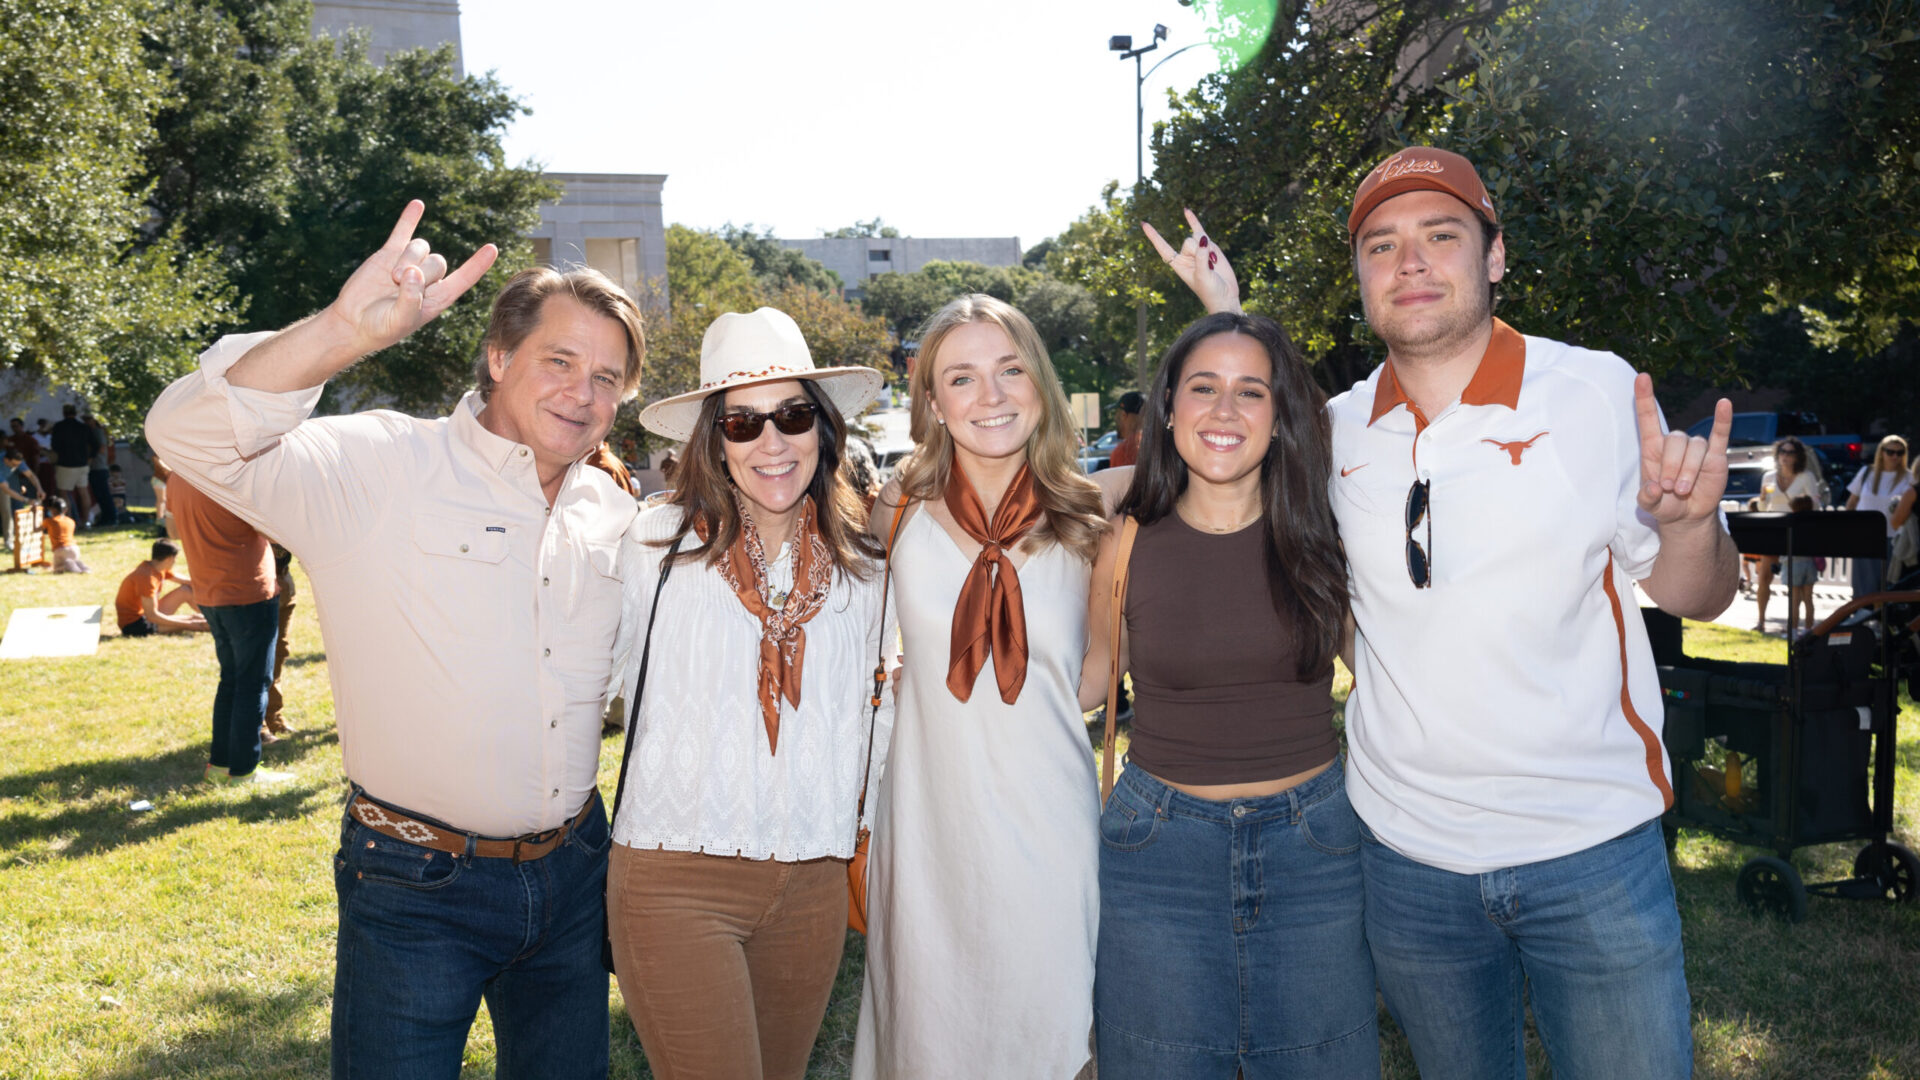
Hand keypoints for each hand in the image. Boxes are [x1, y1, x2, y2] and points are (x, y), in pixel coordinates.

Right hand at [325, 200, 497, 355]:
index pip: (464, 279)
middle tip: (398, 284)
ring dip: (408, 258)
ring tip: (391, 278)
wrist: (354, 321)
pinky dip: (410, 219)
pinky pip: (403, 232)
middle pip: (438, 261)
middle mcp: (428, 280)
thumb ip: (410, 299)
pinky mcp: (389, 254)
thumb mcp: (399, 321)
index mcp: (438, 298)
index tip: (493, 248)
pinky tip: (417, 204)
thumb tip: (413, 273)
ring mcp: (409, 263)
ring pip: (422, 247)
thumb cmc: (381, 328)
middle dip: (420, 270)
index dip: (478, 265)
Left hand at [1141, 209, 1241, 314]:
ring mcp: (1197, 250)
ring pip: (1198, 237)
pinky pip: (1200, 230)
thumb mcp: (1202, 276)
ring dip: (1207, 248)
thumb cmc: (1210, 291)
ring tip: (1213, 264)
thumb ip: (1201, 258)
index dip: (1154, 236)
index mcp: (1178, 265)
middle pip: (1188, 242)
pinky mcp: (1209, 246)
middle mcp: (1185, 256)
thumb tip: (1203, 239)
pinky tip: (1185, 210)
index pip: (1163, 248)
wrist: (1225, 296)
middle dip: (1198, 251)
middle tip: (1207, 267)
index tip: (1144, 223)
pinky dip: (1193, 220)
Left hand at [1635, 374, 1729, 525]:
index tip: (1641, 377)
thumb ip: (1646, 498)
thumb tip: (1654, 489)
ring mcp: (1696, 448)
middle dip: (1671, 466)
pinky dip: (1723, 419)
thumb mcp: (1649, 505)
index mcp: (1653, 448)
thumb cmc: (1664, 504)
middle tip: (1670, 487)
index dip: (1644, 398)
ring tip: (1683, 490)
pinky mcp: (1716, 455)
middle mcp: (1674, 444)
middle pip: (1674, 440)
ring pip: (1694, 447)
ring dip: (1688, 470)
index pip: (1648, 418)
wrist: (1687, 516)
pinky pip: (1720, 434)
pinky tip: (1724, 404)